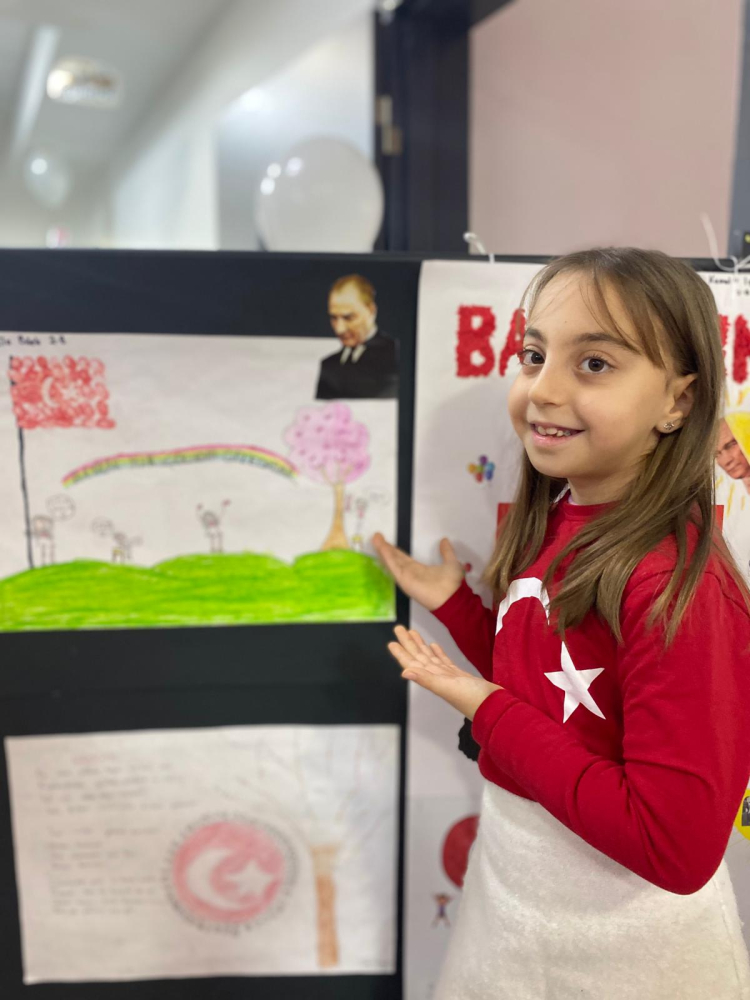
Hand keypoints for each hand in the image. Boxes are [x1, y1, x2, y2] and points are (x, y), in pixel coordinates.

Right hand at [371, 533, 463, 610]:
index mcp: (419, 570)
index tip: (387, 542)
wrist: (453, 597)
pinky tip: (381, 548)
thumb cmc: (452, 583)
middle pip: (395, 559)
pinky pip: (394, 567)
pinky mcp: (404, 580)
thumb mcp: (451, 562)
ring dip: (384, 550)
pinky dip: (387, 557)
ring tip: (376, 539)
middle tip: (377, 537)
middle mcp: (410, 573)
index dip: (395, 550)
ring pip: (392, 561)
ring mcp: (406, 577)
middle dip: (386, 548)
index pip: (403, 559)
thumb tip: (444, 540)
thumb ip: (446, 552)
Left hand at [388, 625, 502, 719]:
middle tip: (399, 628)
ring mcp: (448, 676)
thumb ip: (426, 679)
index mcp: (432, 679)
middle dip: (409, 643)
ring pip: (430, 658)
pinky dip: (438, 653)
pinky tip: (434, 645)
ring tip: (413, 633)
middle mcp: (438, 677)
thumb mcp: (447, 688)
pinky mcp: (460, 675)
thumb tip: (404, 672)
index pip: (413, 663)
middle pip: (419, 657)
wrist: (495, 706)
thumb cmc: (473, 699)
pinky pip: (444, 661)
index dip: (402, 653)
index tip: (392, 642)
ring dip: (421, 646)